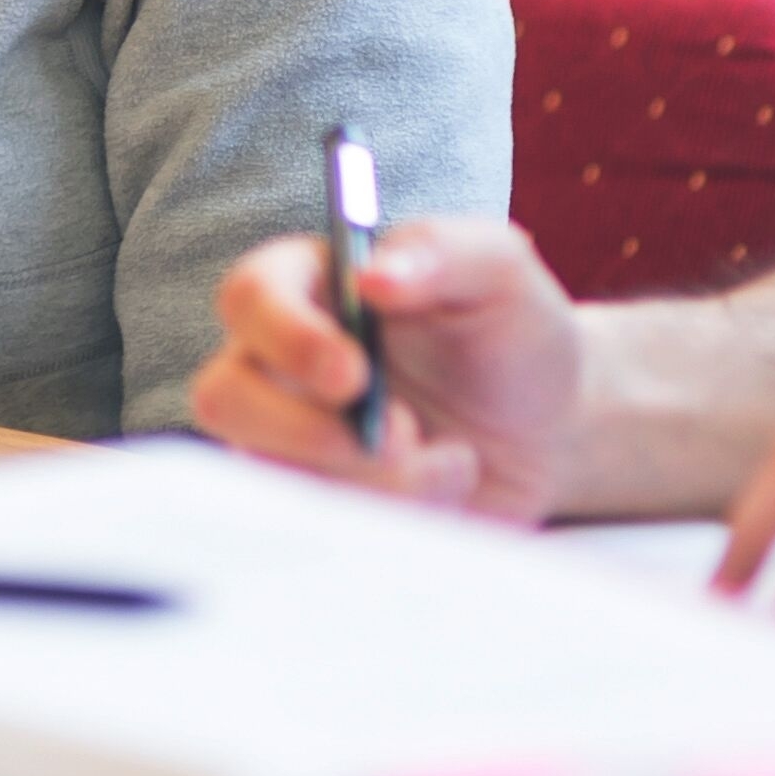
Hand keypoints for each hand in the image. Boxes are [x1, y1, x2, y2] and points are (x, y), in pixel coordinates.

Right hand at [188, 216, 584, 520]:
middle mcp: (281, 362)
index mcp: (309, 286)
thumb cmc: (513, 333)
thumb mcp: (499, 270)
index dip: (287, 338)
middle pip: (226, 397)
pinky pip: (320, 525)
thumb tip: (375, 274)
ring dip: (372, 480)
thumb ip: (441, 250)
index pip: (250, 298)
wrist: (548, 429)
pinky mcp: (321, 499)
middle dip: (310, 433)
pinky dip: (394, 515)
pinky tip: (445, 486)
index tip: (353, 375)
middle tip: (399, 437)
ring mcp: (293, 438)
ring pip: (275, 474)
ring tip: (448, 456)